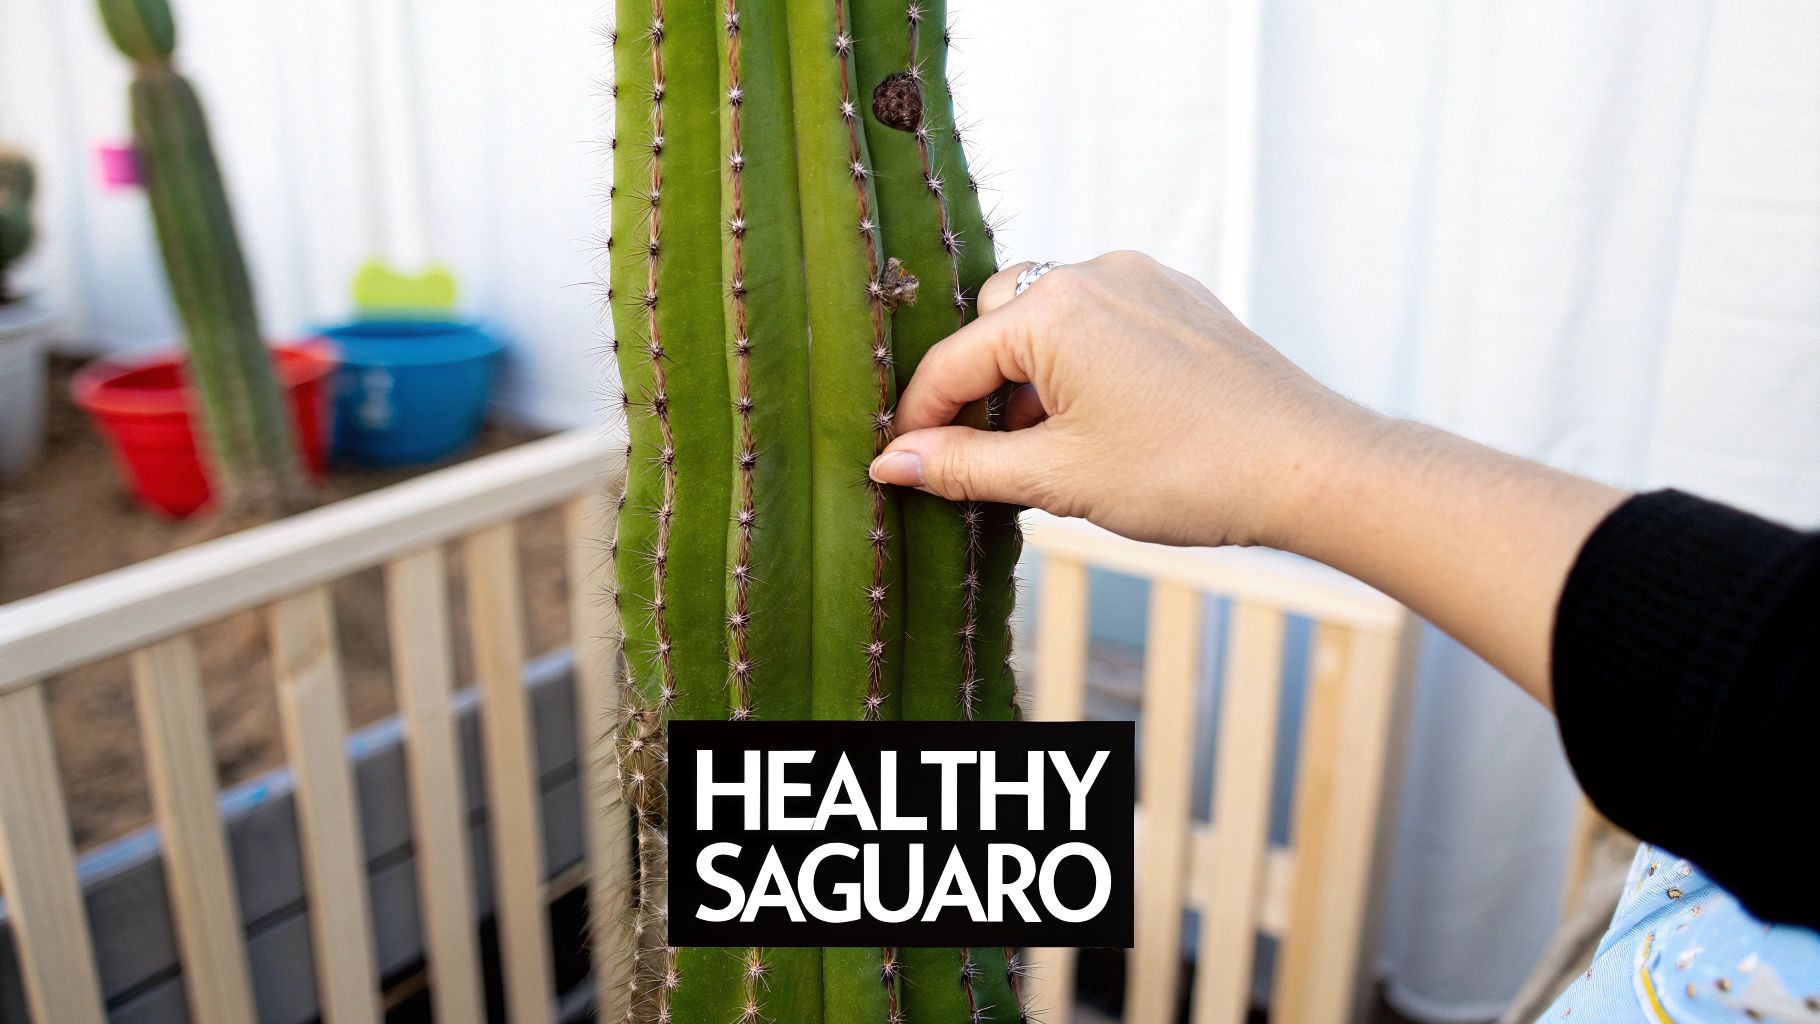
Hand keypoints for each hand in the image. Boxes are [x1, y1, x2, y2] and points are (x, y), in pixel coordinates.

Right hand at [870, 250, 1628, 704]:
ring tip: (1052, 456)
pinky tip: (1101, 429)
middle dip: (980, 393)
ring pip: (1050, 322)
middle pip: (996, 325)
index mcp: (1053, 308)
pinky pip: (1102, 321)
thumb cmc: (1189, 472)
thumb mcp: (1059, 478)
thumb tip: (892, 464)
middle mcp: (1095, 273)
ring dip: (1031, 382)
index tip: (902, 468)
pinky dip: (1080, 368)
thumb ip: (964, 465)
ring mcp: (1144, 280)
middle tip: (986, 463)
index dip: (919, 422)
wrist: (1311, 469)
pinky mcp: (1180, 301)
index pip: (951, 362)